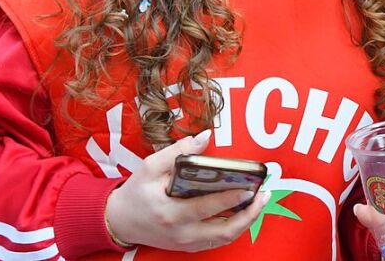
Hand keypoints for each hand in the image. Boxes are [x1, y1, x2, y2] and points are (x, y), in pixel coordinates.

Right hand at [104, 130, 270, 251]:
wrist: (119, 221)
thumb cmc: (136, 192)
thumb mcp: (149, 167)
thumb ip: (177, 151)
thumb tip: (205, 137)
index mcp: (171, 213)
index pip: (207, 208)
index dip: (231, 198)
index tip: (250, 187)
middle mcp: (182, 233)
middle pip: (224, 230)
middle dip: (249, 213)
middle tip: (264, 194)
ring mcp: (186, 243)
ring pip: (225, 238)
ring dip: (247, 221)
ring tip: (260, 200)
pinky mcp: (189, 246)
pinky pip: (218, 241)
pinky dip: (235, 228)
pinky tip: (245, 211)